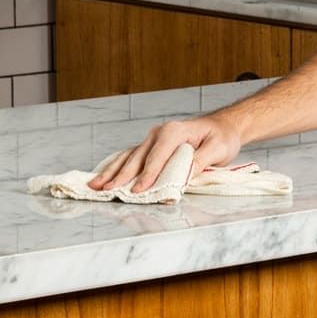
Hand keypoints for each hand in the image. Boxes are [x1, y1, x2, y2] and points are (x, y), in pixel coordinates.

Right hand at [89, 115, 243, 193]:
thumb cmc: (221, 137)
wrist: (221, 126)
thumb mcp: (218, 149)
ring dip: (111, 172)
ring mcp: (152, 139)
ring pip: (128, 157)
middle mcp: (159, 133)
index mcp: (174, 132)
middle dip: (120, 176)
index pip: (156, 157)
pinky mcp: (150, 146)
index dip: (146, 176)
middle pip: (136, 158)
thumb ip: (201, 161)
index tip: (137, 191)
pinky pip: (130, 157)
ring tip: (95, 185)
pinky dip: (116, 167)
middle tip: (106, 190)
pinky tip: (103, 175)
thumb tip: (183, 175)